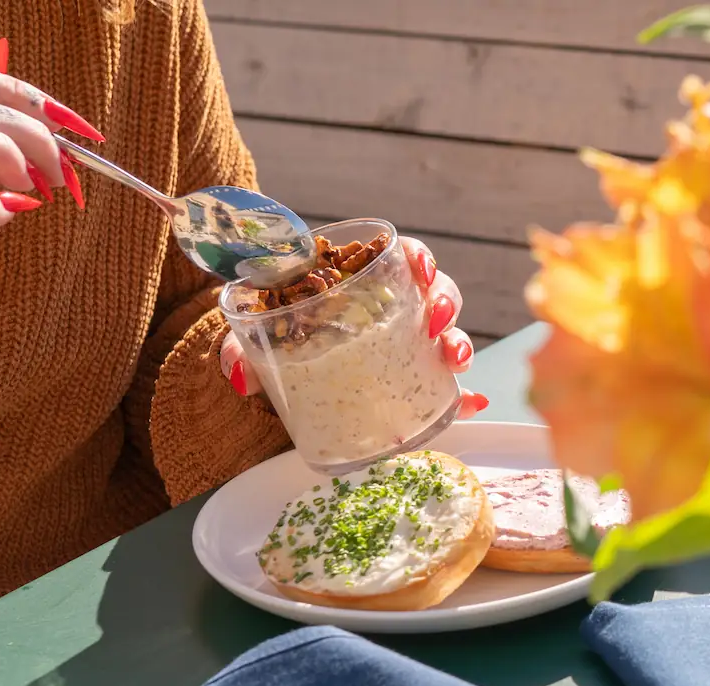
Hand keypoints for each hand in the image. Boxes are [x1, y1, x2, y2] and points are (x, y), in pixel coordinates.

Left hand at [220, 236, 489, 416]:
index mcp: (359, 281)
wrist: (270, 372)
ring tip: (454, 360)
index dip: (417, 257)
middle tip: (433, 320)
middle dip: (444, 302)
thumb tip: (239, 374)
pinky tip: (472, 404)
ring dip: (459, 343)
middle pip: (434, 292)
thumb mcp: (250, 337)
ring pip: (446, 335)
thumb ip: (237, 348)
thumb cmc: (267, 338)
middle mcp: (391, 309)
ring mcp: (403, 346)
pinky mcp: (408, 383)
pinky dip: (462, 396)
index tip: (418, 269)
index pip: (399, 256)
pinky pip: (441, 386)